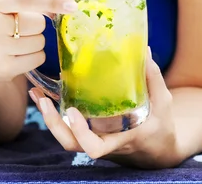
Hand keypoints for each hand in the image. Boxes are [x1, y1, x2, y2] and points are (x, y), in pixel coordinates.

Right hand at [0, 0, 77, 94]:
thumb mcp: (2, 8)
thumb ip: (31, 2)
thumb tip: (65, 0)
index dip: (51, 2)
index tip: (72, 5)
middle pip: (39, 23)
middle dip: (37, 27)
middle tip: (18, 30)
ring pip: (40, 42)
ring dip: (35, 43)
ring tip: (15, 44)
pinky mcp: (3, 68)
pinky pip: (37, 59)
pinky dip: (34, 57)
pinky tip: (17, 57)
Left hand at [30, 50, 178, 168]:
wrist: (159, 153)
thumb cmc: (162, 128)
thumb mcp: (164, 104)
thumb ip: (153, 78)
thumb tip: (145, 49)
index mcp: (121, 139)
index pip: (94, 148)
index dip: (80, 133)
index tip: (72, 113)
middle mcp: (104, 144)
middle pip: (71, 144)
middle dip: (53, 125)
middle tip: (44, 100)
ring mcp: (96, 140)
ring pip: (67, 139)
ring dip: (49, 119)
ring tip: (37, 95)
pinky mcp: (93, 134)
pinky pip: (70, 130)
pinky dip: (55, 115)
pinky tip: (45, 96)